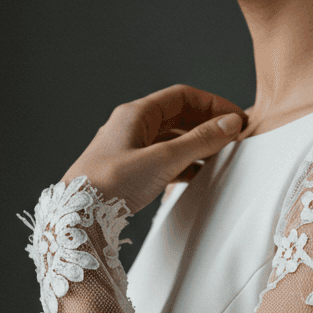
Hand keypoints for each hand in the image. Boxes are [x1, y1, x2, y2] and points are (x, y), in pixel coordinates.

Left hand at [62, 84, 246, 214]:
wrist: (76, 216)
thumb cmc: (110, 184)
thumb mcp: (163, 159)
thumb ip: (200, 141)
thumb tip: (230, 123)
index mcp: (136, 114)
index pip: (183, 96)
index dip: (213, 104)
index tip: (236, 117)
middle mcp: (131, 126)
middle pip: (178, 116)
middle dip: (207, 124)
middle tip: (233, 137)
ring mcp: (129, 148)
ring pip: (171, 138)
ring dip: (197, 144)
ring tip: (220, 156)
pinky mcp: (129, 170)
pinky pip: (163, 159)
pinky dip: (184, 162)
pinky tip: (198, 174)